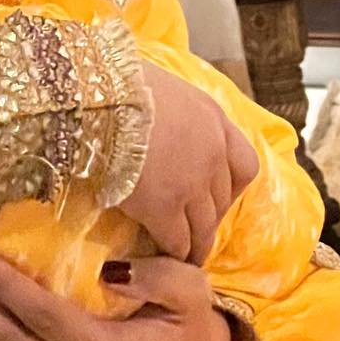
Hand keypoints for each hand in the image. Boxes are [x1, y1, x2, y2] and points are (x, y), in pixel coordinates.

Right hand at [119, 64, 258, 263]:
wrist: (96, 96)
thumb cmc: (116, 83)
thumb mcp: (158, 88)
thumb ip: (169, 112)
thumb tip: (153, 121)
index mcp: (213, 119)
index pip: (243, 164)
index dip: (231, 186)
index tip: (215, 197)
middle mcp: (212, 153)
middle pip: (223, 199)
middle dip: (210, 217)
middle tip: (195, 230)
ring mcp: (192, 183)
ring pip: (204, 226)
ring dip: (196, 244)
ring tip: (186, 257)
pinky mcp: (164, 207)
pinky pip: (177, 240)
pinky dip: (173, 252)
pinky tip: (162, 257)